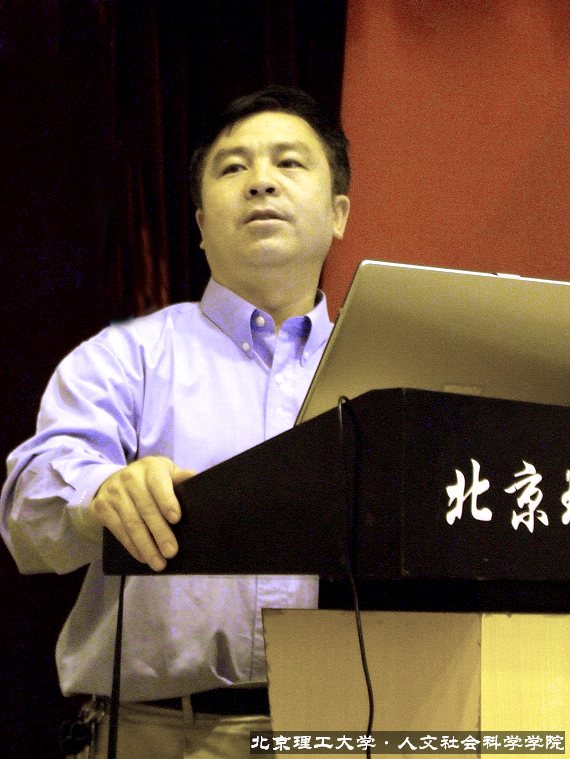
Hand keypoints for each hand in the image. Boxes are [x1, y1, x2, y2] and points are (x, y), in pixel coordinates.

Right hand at [89, 456, 194, 570]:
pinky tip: (143, 557)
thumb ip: (179, 478)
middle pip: (146, 508)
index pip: (158, 484)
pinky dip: (132, 546)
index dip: (166, 500)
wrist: (113, 480)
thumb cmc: (151, 481)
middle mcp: (130, 477)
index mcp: (151, 467)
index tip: (176, 518)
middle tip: (171, 552)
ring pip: (132, 523)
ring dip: (146, 546)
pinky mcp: (101, 506)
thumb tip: (194, 477)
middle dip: (160, 532)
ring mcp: (114, 492)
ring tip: (159, 563)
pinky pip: (118, 530)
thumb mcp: (165, 474)